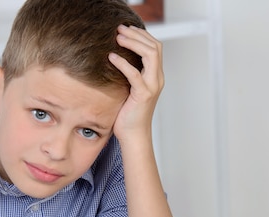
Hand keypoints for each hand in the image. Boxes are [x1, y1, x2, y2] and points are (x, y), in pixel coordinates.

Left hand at [108, 25, 163, 143]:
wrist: (133, 135)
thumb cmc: (128, 113)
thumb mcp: (130, 89)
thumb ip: (129, 74)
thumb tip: (114, 57)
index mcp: (155, 76)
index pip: (156, 47)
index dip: (142, 35)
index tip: (126, 29)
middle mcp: (157, 79)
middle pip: (155, 47)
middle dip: (137, 34)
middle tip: (119, 29)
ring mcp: (152, 86)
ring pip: (150, 55)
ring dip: (133, 43)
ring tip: (117, 38)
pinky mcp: (143, 95)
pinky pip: (135, 74)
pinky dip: (123, 63)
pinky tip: (111, 57)